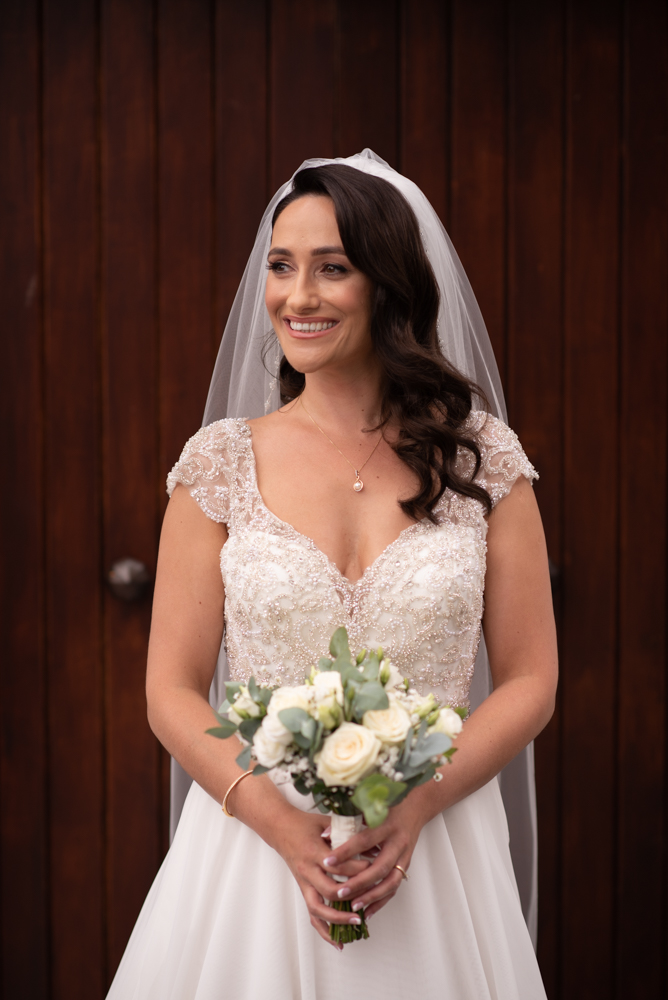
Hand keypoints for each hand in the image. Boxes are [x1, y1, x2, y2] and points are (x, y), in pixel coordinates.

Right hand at [272, 808, 371, 948]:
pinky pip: (312, 914)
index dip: (358, 868)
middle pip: (330, 890)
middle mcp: (307, 870)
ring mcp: (303, 882)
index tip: (375, 867)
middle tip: (370, 897)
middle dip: (351, 896)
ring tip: (357, 923)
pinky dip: (324, 930)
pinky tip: (337, 942)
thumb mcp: (326, 822)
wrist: (279, 828)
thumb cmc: (305, 823)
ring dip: (338, 920)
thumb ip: (348, 831)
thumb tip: (374, 842)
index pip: (338, 866)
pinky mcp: (303, 889)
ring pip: (318, 908)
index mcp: (314, 851)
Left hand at [320, 797, 425, 918]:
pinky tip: (368, 911)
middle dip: (359, 882)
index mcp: (387, 825)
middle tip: (339, 892)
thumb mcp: (370, 807)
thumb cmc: (388, 805)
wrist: (416, 807)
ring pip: (390, 882)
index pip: (364, 840)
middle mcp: (398, 842)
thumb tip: (324, 835)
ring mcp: (405, 856)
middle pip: (379, 867)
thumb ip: (349, 820)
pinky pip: (394, 887)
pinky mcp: (406, 866)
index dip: (345, 852)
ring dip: (372, 896)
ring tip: (353, 906)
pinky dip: (381, 901)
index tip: (327, 861)